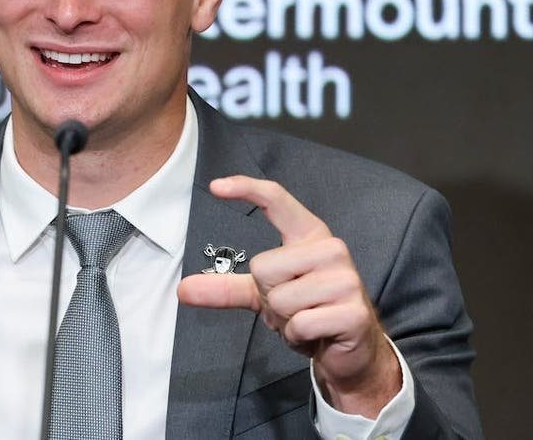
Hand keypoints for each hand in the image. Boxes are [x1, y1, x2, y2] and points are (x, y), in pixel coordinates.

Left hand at [177, 176, 400, 417]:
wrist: (349, 349)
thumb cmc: (307, 311)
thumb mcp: (264, 294)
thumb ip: (226, 287)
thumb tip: (182, 290)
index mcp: (309, 236)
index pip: (277, 201)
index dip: (246, 189)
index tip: (215, 186)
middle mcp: (332, 249)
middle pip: (263, 268)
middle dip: (268, 297)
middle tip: (293, 307)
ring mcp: (346, 279)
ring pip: (279, 300)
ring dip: (284, 320)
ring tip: (306, 319)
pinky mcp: (353, 312)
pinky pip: (299, 324)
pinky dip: (298, 336)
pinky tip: (316, 334)